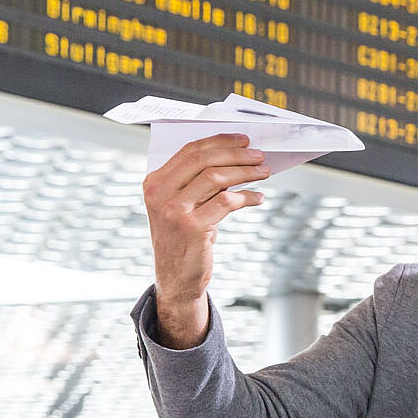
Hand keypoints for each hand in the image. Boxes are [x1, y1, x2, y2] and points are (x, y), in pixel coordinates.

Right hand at [142, 134, 270, 347]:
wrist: (176, 277)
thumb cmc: (184, 237)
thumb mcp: (182, 205)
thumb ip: (196, 181)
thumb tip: (234, 156)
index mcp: (154, 182)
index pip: (189, 151)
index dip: (219, 141)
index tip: (243, 139)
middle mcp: (159, 194)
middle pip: (203, 160)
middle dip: (236, 154)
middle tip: (259, 155)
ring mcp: (173, 210)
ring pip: (216, 178)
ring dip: (245, 172)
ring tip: (264, 173)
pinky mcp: (192, 227)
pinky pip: (226, 202)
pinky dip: (247, 196)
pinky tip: (258, 198)